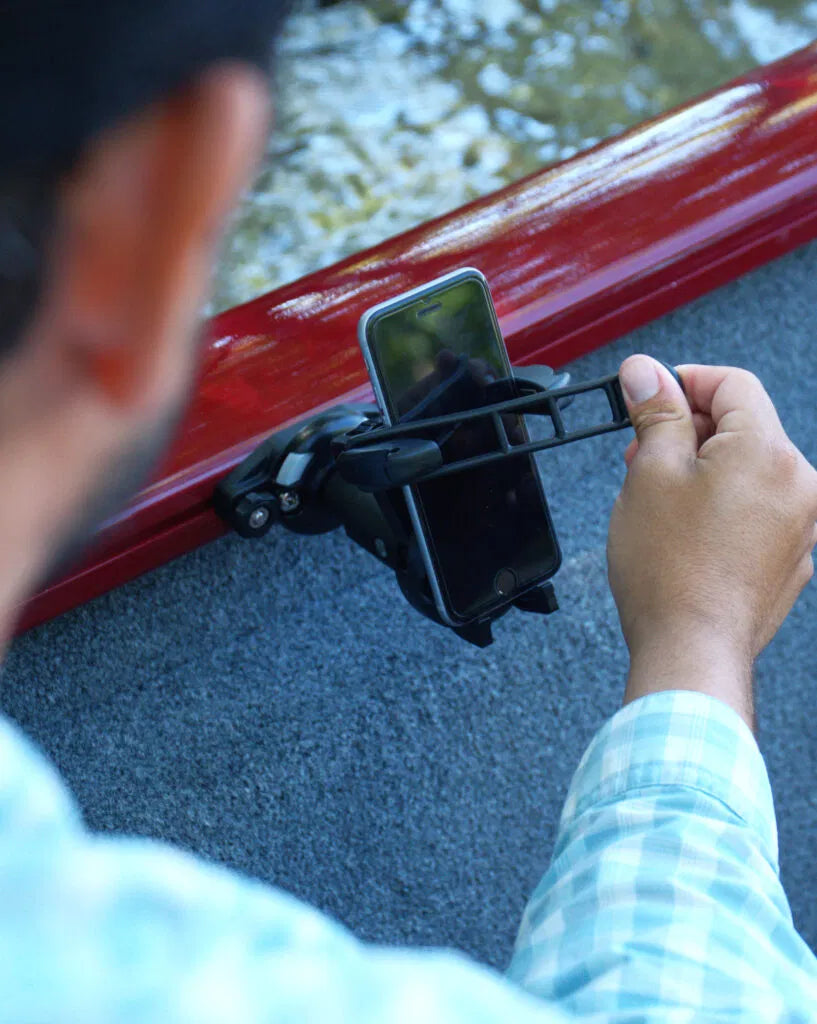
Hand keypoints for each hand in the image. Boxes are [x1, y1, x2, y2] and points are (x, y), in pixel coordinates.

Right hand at [608, 355, 816, 724]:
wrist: (691, 650)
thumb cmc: (668, 569)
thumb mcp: (649, 473)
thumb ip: (656, 412)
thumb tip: (646, 372)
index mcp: (767, 451)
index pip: (733, 384)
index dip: (686, 381)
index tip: (651, 394)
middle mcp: (799, 483)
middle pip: (744, 427)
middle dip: (689, 431)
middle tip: (642, 454)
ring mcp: (801, 524)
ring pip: (749, 470)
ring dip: (704, 469)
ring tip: (659, 498)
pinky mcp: (791, 557)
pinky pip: (758, 509)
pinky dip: (723, 505)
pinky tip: (685, 531)